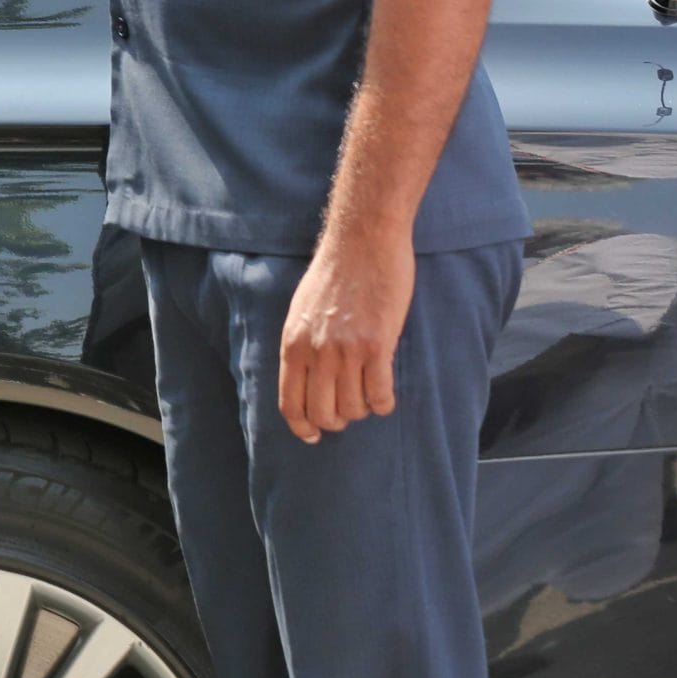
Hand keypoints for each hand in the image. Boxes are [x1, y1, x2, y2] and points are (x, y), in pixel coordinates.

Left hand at [278, 226, 415, 444]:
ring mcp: (346, 350)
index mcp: (293, 344)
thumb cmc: (334, 273)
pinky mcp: (378, 346)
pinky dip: (384, 403)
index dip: (301, 426)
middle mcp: (316, 352)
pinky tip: (386, 395)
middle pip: (323, 413)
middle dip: (336, 421)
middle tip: (348, 410)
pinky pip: (380, 395)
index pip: (290, 402)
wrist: (362, 241)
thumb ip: (302, 344)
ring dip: (363, 409)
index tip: (312, 435)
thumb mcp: (301, 310)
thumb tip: (305, 377)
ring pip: (354, 408)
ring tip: (368, 394)